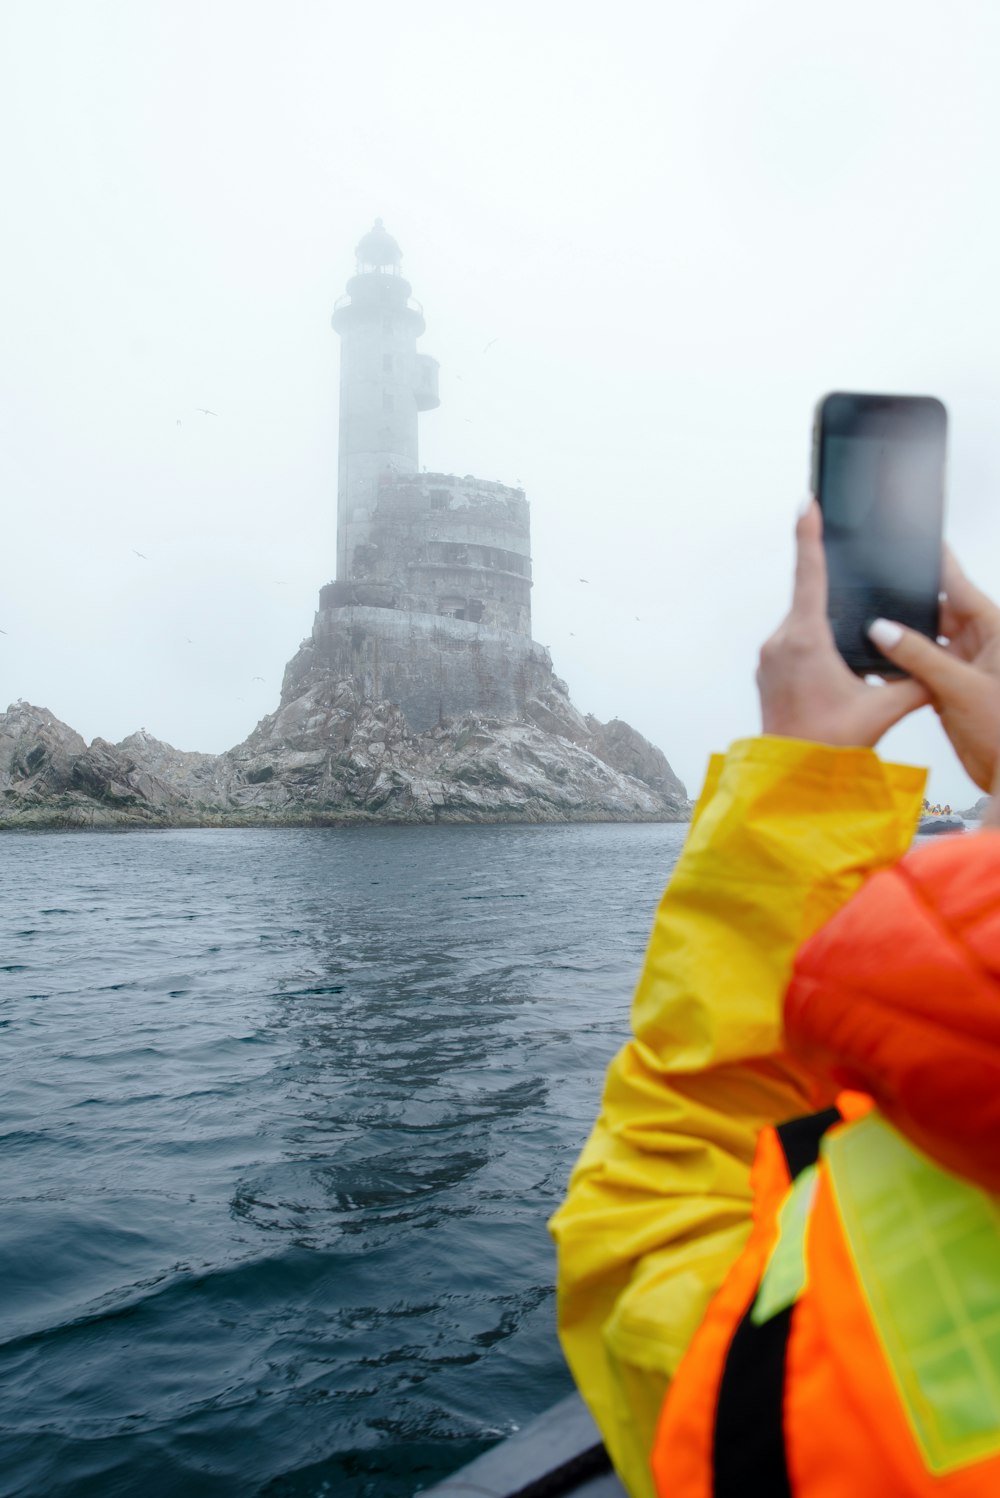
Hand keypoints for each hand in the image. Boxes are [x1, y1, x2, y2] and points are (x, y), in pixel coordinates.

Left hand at [757, 502, 928, 746]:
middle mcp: (780, 641)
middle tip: (855, 583)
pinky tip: (835, 663)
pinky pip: (793, 642)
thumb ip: (916, 680)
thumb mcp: (882, 711)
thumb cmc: (828, 745)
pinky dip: (816, 643)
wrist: (787, 778)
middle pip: (809, 598)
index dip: (809, 534)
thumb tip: (944, 664)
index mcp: (805, 640)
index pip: (808, 574)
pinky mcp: (767, 670)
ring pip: (803, 623)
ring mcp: (769, 655)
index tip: (808, 502)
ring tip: (851, 645)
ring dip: (827, 624)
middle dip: (835, 592)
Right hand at [867, 549, 999, 791]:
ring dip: (900, 638)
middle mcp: (978, 643)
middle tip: (874, 591)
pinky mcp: (948, 687)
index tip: (915, 540)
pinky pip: (918, 665)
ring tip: (867, 625)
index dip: (936, 563)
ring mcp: (962, 665)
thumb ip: (918, 655)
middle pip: (935, 610)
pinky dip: (899, 663)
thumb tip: (881, 628)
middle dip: (907, 604)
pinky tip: (876, 660)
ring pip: (923, 639)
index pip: (959, 586)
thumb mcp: (959, 686)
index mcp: (994, 630)